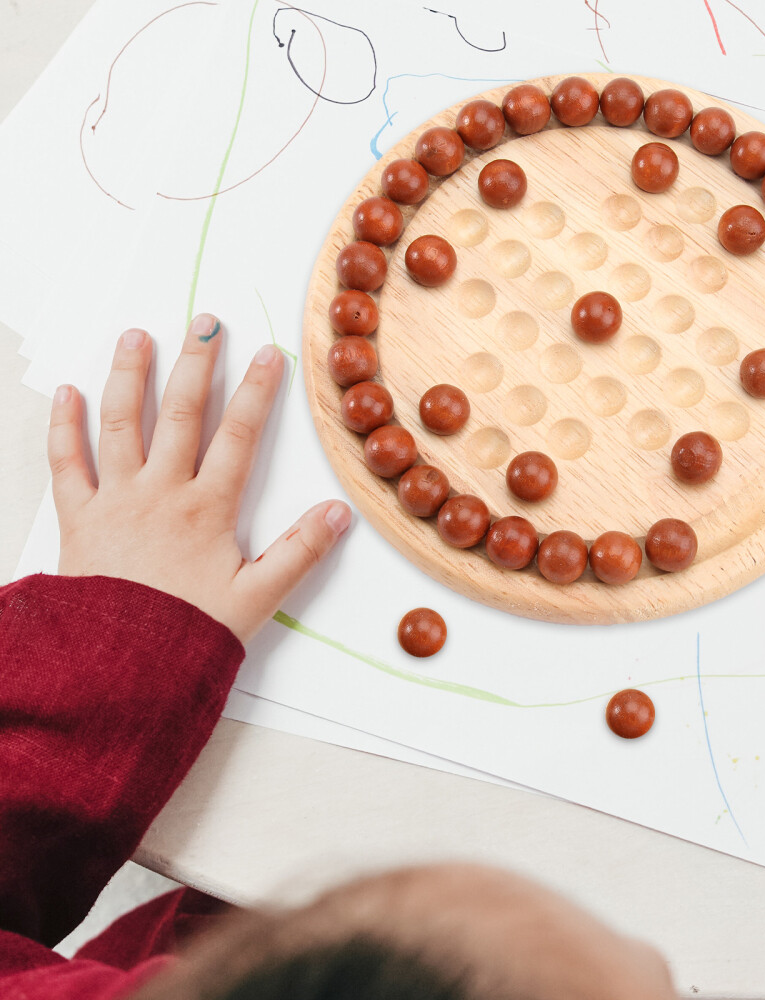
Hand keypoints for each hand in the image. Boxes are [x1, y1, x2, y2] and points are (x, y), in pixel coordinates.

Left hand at [48, 314, 351, 642]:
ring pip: (122, 425)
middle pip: (182, 415)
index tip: (268, 354)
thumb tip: (339, 513)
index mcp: (206, 509)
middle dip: (197, 365)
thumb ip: (300, 552)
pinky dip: (64, 426)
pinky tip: (68, 393)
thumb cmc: (188, 634)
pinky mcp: (78, 519)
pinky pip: (66, 464)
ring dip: (130, 377)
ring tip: (137, 337)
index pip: (239, 437)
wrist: (117, 669)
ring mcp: (115, 501)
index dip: (258, 392)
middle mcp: (160, 493)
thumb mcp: (258, 598)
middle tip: (206, 323)